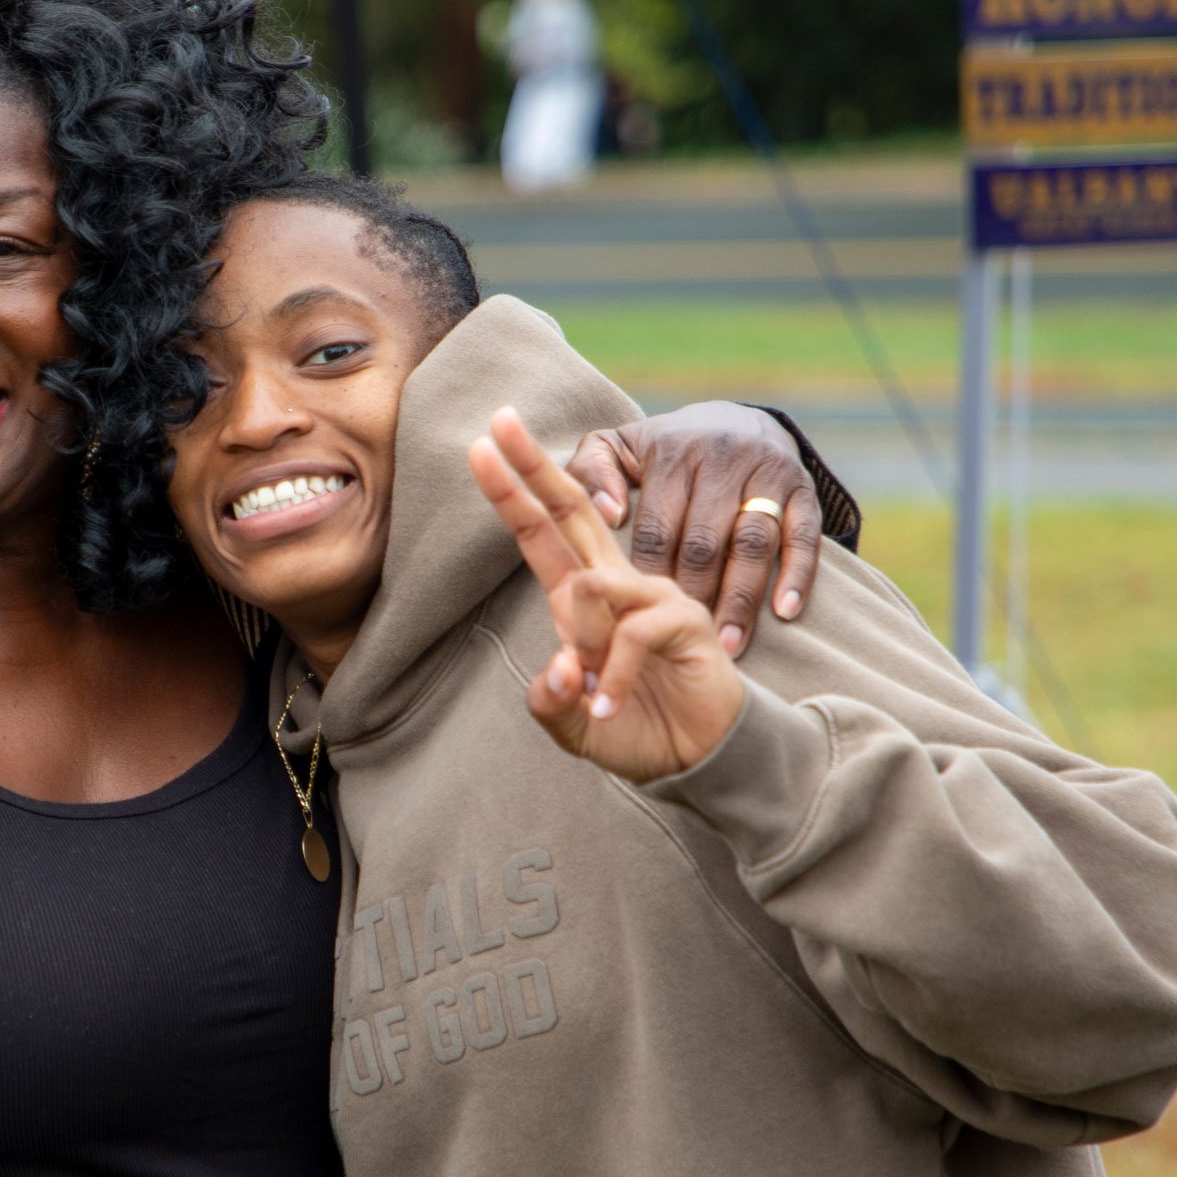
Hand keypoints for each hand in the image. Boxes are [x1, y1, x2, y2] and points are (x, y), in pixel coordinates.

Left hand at [474, 406, 747, 783]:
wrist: (696, 758)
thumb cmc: (634, 729)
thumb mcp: (573, 724)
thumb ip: (552, 703)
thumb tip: (557, 670)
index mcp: (581, 598)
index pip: (541, 531)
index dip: (512, 490)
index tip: (481, 445)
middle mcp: (617, 584)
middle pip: (572, 508)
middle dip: (533, 464)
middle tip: (500, 419)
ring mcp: (654, 594)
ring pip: (590, 585)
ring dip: (578, 642)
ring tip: (587, 691)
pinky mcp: (684, 618)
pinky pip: (629, 633)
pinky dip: (609, 678)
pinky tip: (607, 708)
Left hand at [566, 400, 822, 654]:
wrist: (738, 420)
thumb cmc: (664, 451)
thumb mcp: (618, 448)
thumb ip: (591, 473)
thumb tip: (608, 514)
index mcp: (672, 453)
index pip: (657, 528)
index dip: (648, 579)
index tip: (637, 621)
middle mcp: (722, 458)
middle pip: (705, 541)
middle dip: (692, 596)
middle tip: (680, 643)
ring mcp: (768, 472)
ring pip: (753, 543)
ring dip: (740, 599)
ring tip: (728, 646)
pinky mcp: (805, 489)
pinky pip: (804, 536)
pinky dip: (797, 574)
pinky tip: (785, 612)